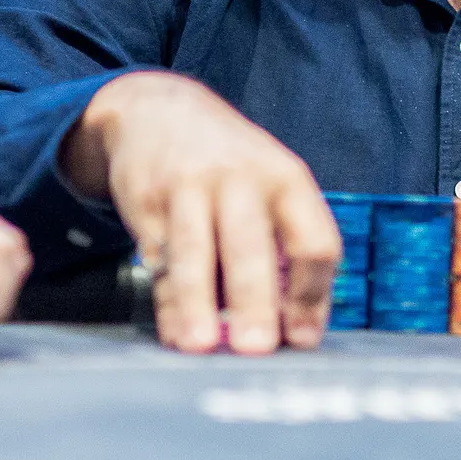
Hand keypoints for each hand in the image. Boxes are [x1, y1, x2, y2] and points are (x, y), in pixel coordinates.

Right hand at [63, 72, 340, 354]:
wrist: (161, 112)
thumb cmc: (232, 164)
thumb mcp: (272, 183)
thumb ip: (287, 245)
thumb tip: (298, 328)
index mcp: (287, 179)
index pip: (314, 240)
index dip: (312, 294)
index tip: (304, 339)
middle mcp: (241, 180)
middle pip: (252, 247)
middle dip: (255, 299)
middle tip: (256, 348)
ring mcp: (189, 189)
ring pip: (194, 253)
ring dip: (197, 303)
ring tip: (199, 347)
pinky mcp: (146, 202)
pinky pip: (159, 260)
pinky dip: (166, 300)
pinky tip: (174, 332)